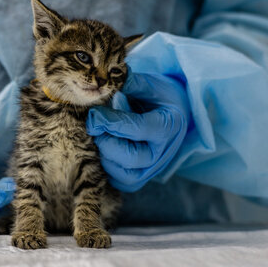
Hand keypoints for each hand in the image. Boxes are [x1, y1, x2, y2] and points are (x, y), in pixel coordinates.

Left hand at [86, 71, 189, 191]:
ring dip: (105, 156)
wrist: (173, 114)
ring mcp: (153, 168)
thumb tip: (104, 85)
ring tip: (100, 136)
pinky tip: (103, 149)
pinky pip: (121, 182)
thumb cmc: (158, 97)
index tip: (94, 113)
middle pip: (130, 157)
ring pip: (124, 174)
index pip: (137, 128)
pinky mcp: (141, 177)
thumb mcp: (149, 84)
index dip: (111, 122)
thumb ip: (129, 84)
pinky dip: (108, 169)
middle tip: (95, 126)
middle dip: (106, 141)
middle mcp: (162, 151)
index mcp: (168, 125)